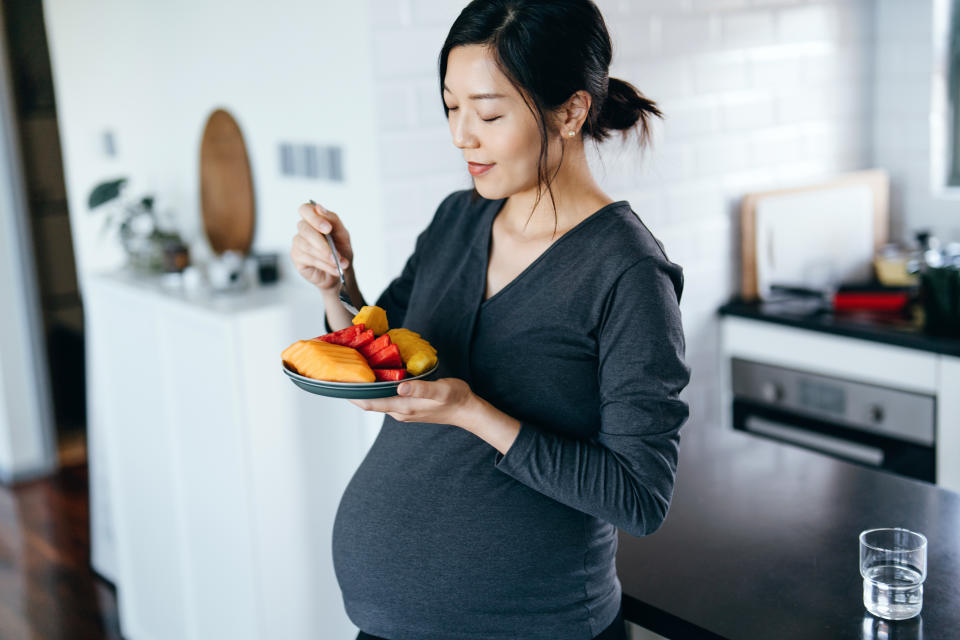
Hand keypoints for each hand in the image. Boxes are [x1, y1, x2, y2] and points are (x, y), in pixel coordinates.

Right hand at [290, 201, 353, 290]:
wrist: (342, 272)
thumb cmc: (340, 251)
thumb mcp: (343, 235)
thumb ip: (333, 220)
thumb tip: (320, 208)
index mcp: (314, 220)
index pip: (305, 209)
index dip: (314, 217)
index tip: (328, 228)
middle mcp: (304, 229)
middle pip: (303, 227)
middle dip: (320, 241)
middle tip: (334, 252)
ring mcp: (298, 243)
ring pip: (306, 246)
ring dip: (326, 256)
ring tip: (339, 263)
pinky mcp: (297, 258)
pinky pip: (308, 259)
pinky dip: (324, 265)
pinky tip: (334, 269)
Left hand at [350, 378, 477, 426]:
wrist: (468, 411)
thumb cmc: (456, 398)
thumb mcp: (441, 390)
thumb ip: (420, 388)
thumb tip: (400, 387)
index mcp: (403, 407)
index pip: (370, 403)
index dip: (353, 395)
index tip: (339, 383)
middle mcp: (399, 412)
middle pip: (370, 402)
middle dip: (356, 390)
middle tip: (343, 371)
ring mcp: (403, 411)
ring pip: (378, 400)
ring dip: (366, 389)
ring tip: (356, 372)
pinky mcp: (408, 406)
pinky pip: (387, 398)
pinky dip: (378, 389)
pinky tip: (377, 377)